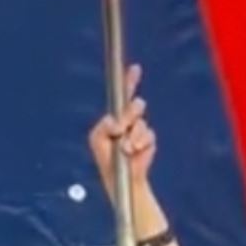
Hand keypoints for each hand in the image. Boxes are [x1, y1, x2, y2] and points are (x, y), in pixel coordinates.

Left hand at [88, 64, 155, 200]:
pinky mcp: (148, 140)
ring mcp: (139, 129)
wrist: (123, 177)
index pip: (123, 93)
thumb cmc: (106, 158)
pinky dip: (141, 143)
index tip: (135, 68)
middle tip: (122, 128)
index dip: (129, 80)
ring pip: (141, 123)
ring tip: (127, 148)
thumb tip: (116, 121)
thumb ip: (104, 127)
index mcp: (115, 116)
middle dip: (129, 116)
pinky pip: (148, 135)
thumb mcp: (97, 140)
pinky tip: (135, 151)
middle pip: (135, 106)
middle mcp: (128, 119)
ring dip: (133, 136)